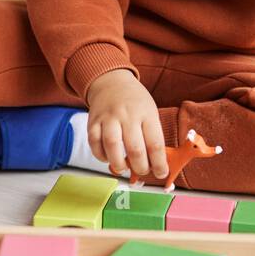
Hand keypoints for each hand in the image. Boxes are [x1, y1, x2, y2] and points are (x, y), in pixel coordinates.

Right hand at [85, 69, 168, 183]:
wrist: (111, 82)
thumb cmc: (135, 102)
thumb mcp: (150, 113)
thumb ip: (152, 137)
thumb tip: (155, 166)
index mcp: (147, 113)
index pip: (155, 144)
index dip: (159, 164)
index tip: (161, 173)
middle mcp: (127, 115)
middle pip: (135, 149)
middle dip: (140, 167)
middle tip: (142, 171)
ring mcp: (108, 117)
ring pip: (112, 146)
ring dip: (119, 164)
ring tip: (123, 168)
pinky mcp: (93, 121)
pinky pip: (94, 143)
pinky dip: (101, 156)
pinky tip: (108, 158)